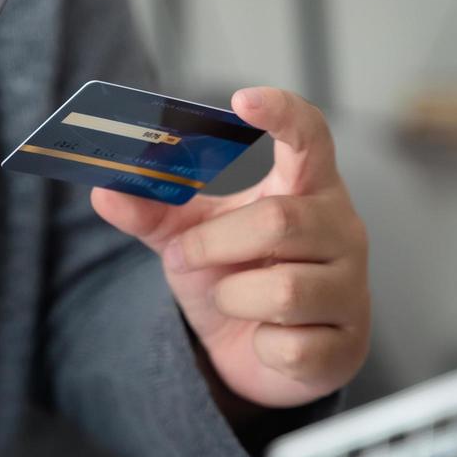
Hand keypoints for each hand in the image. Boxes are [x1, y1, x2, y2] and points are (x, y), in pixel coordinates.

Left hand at [92, 88, 368, 409]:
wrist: (267, 357)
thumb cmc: (238, 278)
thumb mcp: (190, 239)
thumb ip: (151, 212)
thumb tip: (105, 191)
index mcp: (308, 189)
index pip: (311, 137)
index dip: (282, 113)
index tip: (243, 100)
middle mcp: (341, 229)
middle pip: (278, 220)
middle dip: (213, 244)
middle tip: (184, 257)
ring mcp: (351, 287)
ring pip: (284, 290)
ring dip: (233, 298)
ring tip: (232, 300)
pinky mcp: (346, 344)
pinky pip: (291, 345)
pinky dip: (259, 345)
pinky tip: (264, 339)